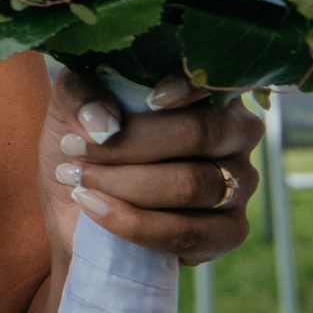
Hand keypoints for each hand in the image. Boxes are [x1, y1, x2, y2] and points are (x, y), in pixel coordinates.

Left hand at [40, 66, 261, 265]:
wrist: (77, 202)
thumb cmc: (85, 140)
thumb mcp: (72, 104)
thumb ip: (82, 94)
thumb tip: (103, 123)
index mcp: (207, 88)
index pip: (218, 79)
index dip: (191, 86)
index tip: (150, 98)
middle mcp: (236, 132)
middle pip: (197, 133)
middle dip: (128, 144)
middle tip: (72, 149)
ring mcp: (240, 184)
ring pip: (189, 184)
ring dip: (122, 182)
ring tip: (75, 177)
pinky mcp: (228, 232)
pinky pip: (186, 232)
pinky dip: (133, 222)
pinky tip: (93, 206)